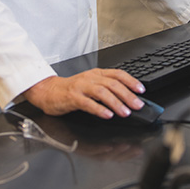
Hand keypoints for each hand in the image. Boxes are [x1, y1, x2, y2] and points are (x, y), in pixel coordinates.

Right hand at [23, 69, 145, 118]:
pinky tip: (107, 115)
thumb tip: (126, 99)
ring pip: (102, 92)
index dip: (131, 81)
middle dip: (127, 95)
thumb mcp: (90, 84)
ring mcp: (81, 87)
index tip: (141, 90)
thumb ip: (106, 89)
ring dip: (115, 103)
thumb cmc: (70, 89)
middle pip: (112, 84)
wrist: (48, 91)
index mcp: (96, 74)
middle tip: (137, 105)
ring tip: (125, 112)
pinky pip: (88, 103)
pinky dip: (99, 109)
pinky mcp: (72, 97)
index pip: (117, 74)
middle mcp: (90, 78)